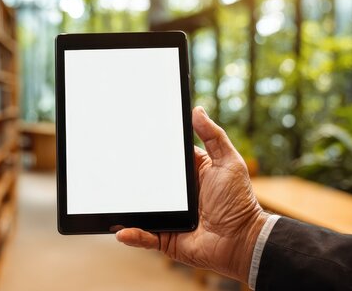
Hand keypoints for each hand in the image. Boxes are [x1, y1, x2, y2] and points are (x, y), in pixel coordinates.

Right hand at [116, 106, 268, 282]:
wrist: (242, 240)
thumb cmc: (239, 201)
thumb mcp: (228, 162)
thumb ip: (213, 136)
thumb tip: (197, 110)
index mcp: (190, 175)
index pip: (165, 160)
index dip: (149, 150)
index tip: (130, 138)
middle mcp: (178, 196)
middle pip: (149, 183)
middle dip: (131, 177)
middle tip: (112, 167)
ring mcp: (171, 217)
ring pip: (142, 210)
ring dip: (127, 208)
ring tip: (109, 200)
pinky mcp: (167, 238)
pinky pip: (145, 236)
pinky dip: (132, 234)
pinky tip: (120, 230)